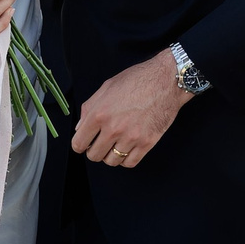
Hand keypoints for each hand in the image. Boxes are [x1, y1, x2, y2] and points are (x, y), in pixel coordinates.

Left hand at [71, 49, 192, 167]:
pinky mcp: (147, 143)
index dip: (79, 144)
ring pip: (111, 161)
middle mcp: (113, 128)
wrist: (166, 81)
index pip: (78, 144)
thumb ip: (89, 108)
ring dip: (110, 155)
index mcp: (99, 114)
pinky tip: (127, 149)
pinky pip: (130, 163)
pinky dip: (126, 159)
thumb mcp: (106, 87)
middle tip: (100, 142)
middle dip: (94, 150)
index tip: (84, 143)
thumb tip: (80, 127)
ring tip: (115, 145)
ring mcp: (131, 137)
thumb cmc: (138, 80)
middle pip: (94, 156)